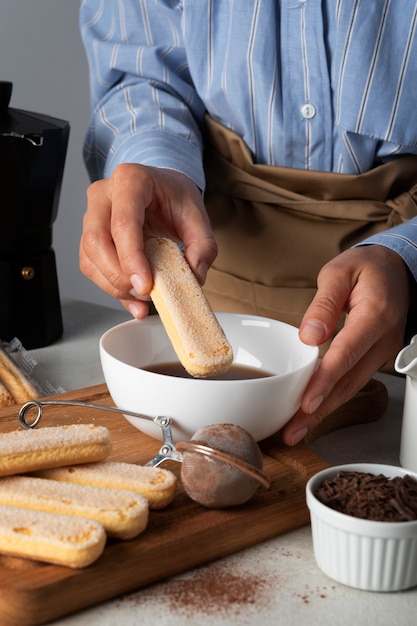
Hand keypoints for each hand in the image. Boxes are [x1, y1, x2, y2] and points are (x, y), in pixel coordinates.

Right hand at [80, 164, 216, 316]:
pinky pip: (91, 266)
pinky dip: (110, 287)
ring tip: (142, 295)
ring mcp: (92, 214)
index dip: (131, 257)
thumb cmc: (174, 197)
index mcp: (131, 180)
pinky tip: (132, 298)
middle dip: (119, 275)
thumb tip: (196, 276)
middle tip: (145, 292)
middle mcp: (104, 194)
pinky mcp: (89, 236)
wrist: (162, 191)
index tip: (145, 285)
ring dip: (114, 285)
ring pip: (89, 256)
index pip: (123, 222)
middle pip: (97, 240)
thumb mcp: (198, 216)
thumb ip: (203, 246)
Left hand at [281, 245, 411, 445]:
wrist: (397, 270)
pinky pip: (353, 380)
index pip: (347, 354)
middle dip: (320, 409)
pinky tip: (313, 410)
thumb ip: (324, 304)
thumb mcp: (340, 272)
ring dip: (324, 410)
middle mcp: (383, 339)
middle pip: (349, 381)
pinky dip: (332, 397)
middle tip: (293, 430)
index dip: (325, 381)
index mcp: (376, 315)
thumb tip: (309, 336)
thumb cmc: (366, 269)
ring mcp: (383, 351)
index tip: (307, 402)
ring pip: (352, 387)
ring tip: (296, 428)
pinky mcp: (375, 357)